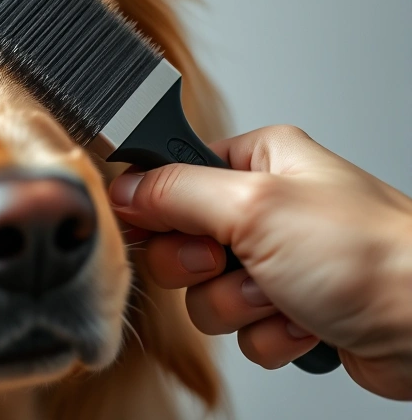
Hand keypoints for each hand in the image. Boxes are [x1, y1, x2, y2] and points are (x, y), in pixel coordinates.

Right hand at [110, 125, 411, 399]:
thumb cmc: (372, 254)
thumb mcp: (254, 206)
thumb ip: (176, 192)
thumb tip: (124, 189)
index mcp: (258, 161)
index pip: (172, 177)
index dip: (158, 210)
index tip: (164, 229)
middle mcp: (265, 208)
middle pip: (179, 243)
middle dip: (204, 269)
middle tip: (237, 263)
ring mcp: (277, 262)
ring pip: (205, 295)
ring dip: (240, 307)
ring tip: (285, 296)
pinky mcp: (289, 310)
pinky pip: (241, 331)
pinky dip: (270, 335)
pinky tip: (306, 323)